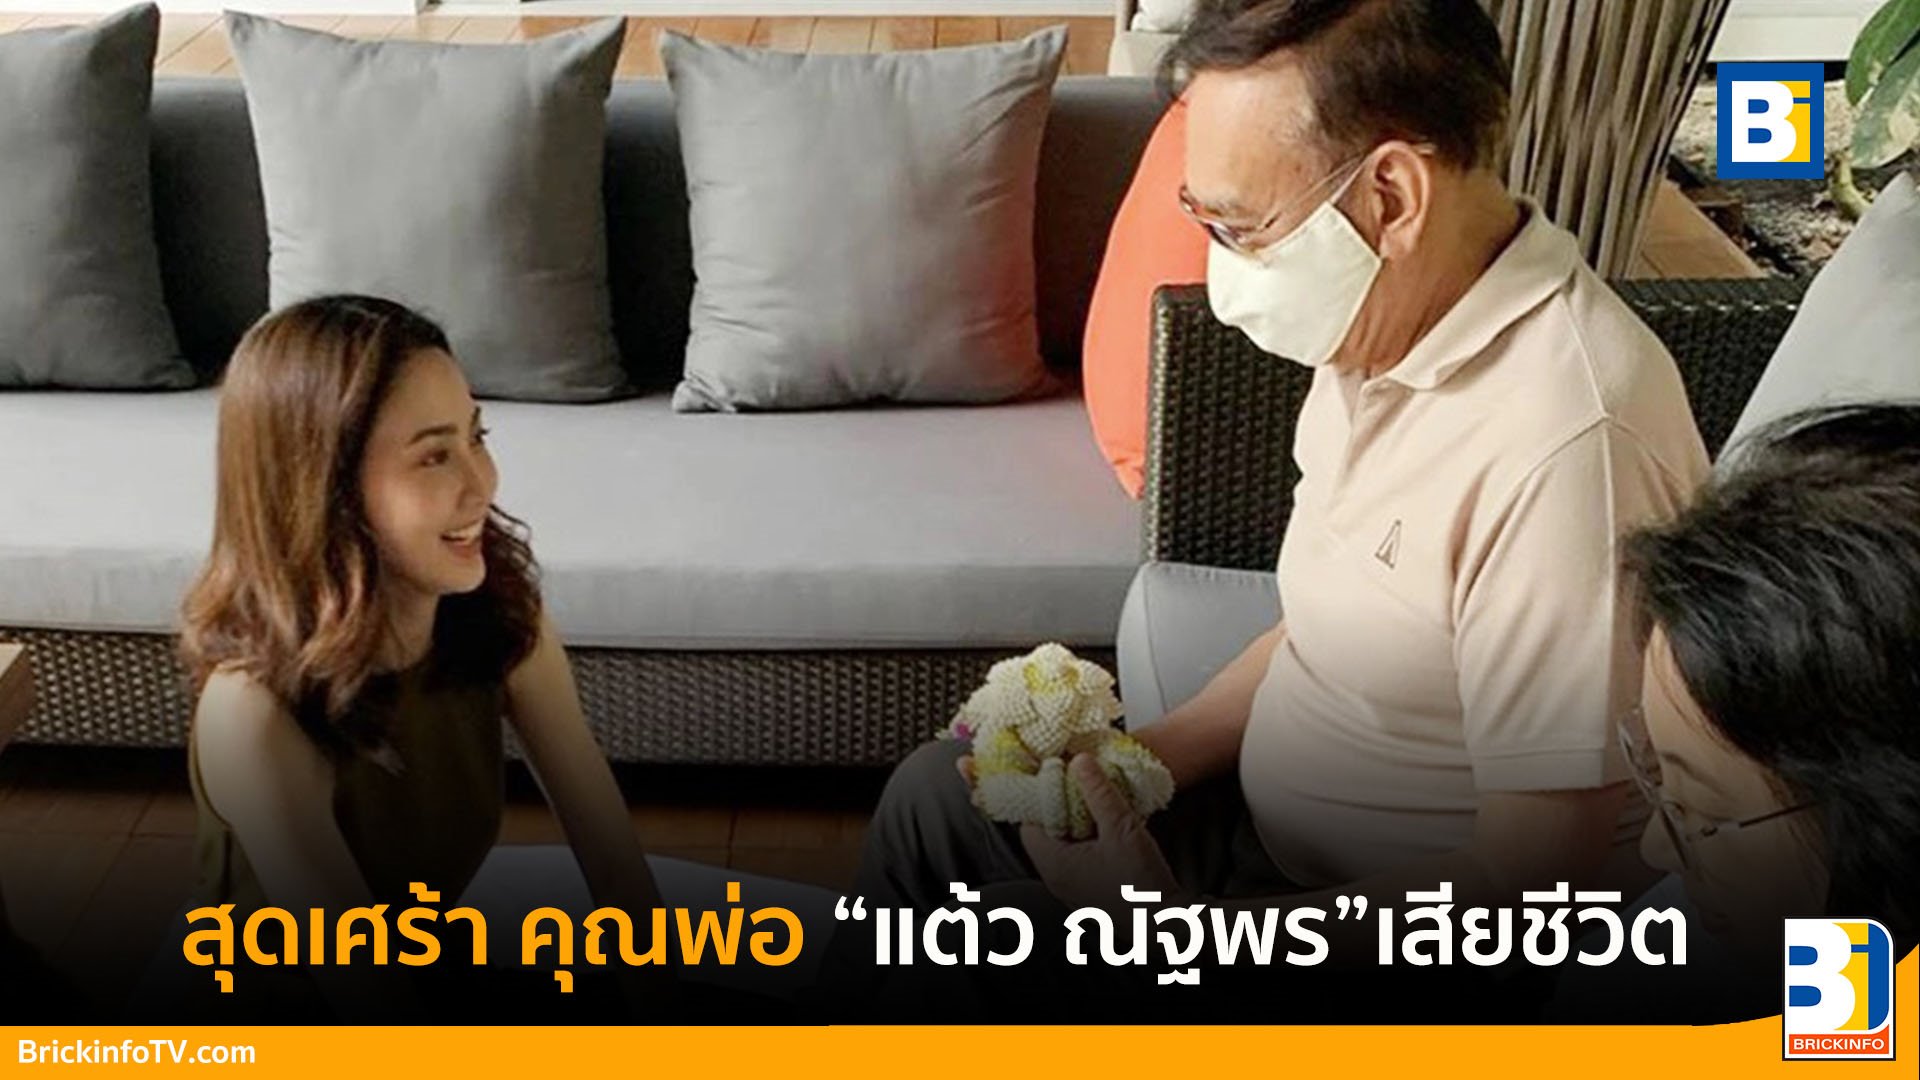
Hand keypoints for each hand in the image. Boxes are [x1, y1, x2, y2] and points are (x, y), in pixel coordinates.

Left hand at [1019, 753, 1179, 910]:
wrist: (1167, 927)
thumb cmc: (1141, 884)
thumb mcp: (1121, 828)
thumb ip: (1098, 792)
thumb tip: (1079, 761)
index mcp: (1053, 865)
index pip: (1029, 823)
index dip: (1040, 797)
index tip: (1057, 777)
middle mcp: (1056, 880)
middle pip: (1046, 833)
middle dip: (1061, 807)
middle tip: (1078, 785)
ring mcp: (1072, 889)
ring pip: (1064, 846)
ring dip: (1078, 823)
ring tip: (1097, 803)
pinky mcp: (1090, 893)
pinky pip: (1079, 859)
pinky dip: (1089, 841)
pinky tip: (1109, 829)